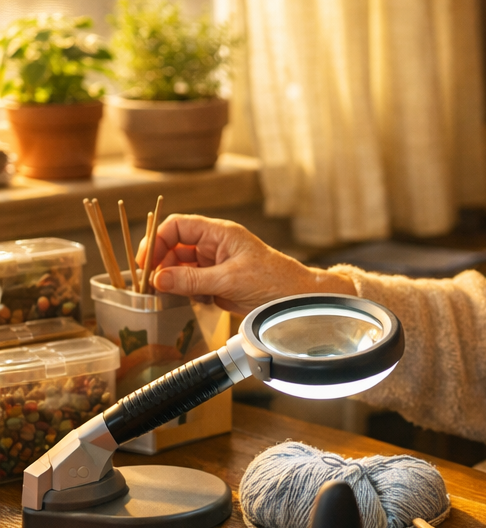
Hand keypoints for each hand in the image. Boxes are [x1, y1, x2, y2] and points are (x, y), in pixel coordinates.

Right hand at [140, 215, 351, 314]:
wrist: (297, 301)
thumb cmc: (274, 281)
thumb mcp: (230, 280)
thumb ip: (192, 279)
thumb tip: (158, 280)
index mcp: (220, 233)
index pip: (178, 226)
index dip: (158, 240)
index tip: (146, 262)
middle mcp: (215, 246)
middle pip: (175, 247)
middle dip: (162, 264)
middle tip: (152, 284)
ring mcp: (216, 265)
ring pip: (181, 268)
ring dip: (173, 281)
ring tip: (171, 295)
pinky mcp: (218, 284)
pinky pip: (192, 284)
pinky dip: (187, 293)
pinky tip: (195, 301)